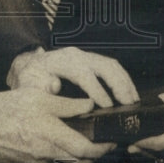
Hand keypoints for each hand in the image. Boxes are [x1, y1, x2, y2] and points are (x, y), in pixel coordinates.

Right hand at [0, 88, 115, 162]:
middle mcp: (48, 155)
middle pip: (80, 160)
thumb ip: (66, 104)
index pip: (87, 151)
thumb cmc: (6, 110)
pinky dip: (57, 151)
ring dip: (75, 151)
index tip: (112, 141)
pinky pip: (49, 159)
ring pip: (65, 160)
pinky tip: (53, 136)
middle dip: (94, 153)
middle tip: (102, 140)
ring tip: (78, 134)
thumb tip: (89, 104)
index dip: (103, 148)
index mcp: (53, 137)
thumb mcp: (38, 98)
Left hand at [7, 46, 139, 107]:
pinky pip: (112, 67)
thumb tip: (54, 86)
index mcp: (62, 61)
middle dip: (118, 85)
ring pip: (112, 65)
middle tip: (128, 105)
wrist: (31, 66)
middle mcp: (77, 55)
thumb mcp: (29, 83)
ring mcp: (86, 56)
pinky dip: (123, 80)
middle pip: (104, 65)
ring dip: (125, 83)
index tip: (107, 107)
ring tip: (134, 102)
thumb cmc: (31, 78)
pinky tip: (129, 95)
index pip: (83, 74)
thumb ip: (40, 86)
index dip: (96, 89)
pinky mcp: (92, 61)